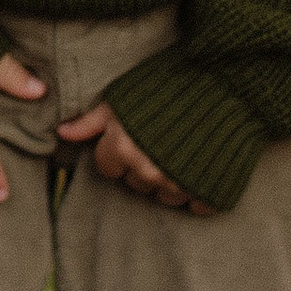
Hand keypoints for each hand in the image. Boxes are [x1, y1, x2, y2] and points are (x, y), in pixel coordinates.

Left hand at [56, 98, 208, 213]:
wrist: (227, 84)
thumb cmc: (169, 85)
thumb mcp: (123, 98)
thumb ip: (91, 121)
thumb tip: (62, 133)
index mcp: (123, 150)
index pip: (108, 169)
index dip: (119, 152)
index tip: (136, 137)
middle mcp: (148, 172)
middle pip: (136, 183)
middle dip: (144, 165)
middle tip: (161, 140)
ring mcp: (179, 186)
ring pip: (164, 197)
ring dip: (169, 180)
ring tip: (182, 151)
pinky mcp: (208, 193)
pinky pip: (195, 206)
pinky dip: (198, 190)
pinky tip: (202, 165)